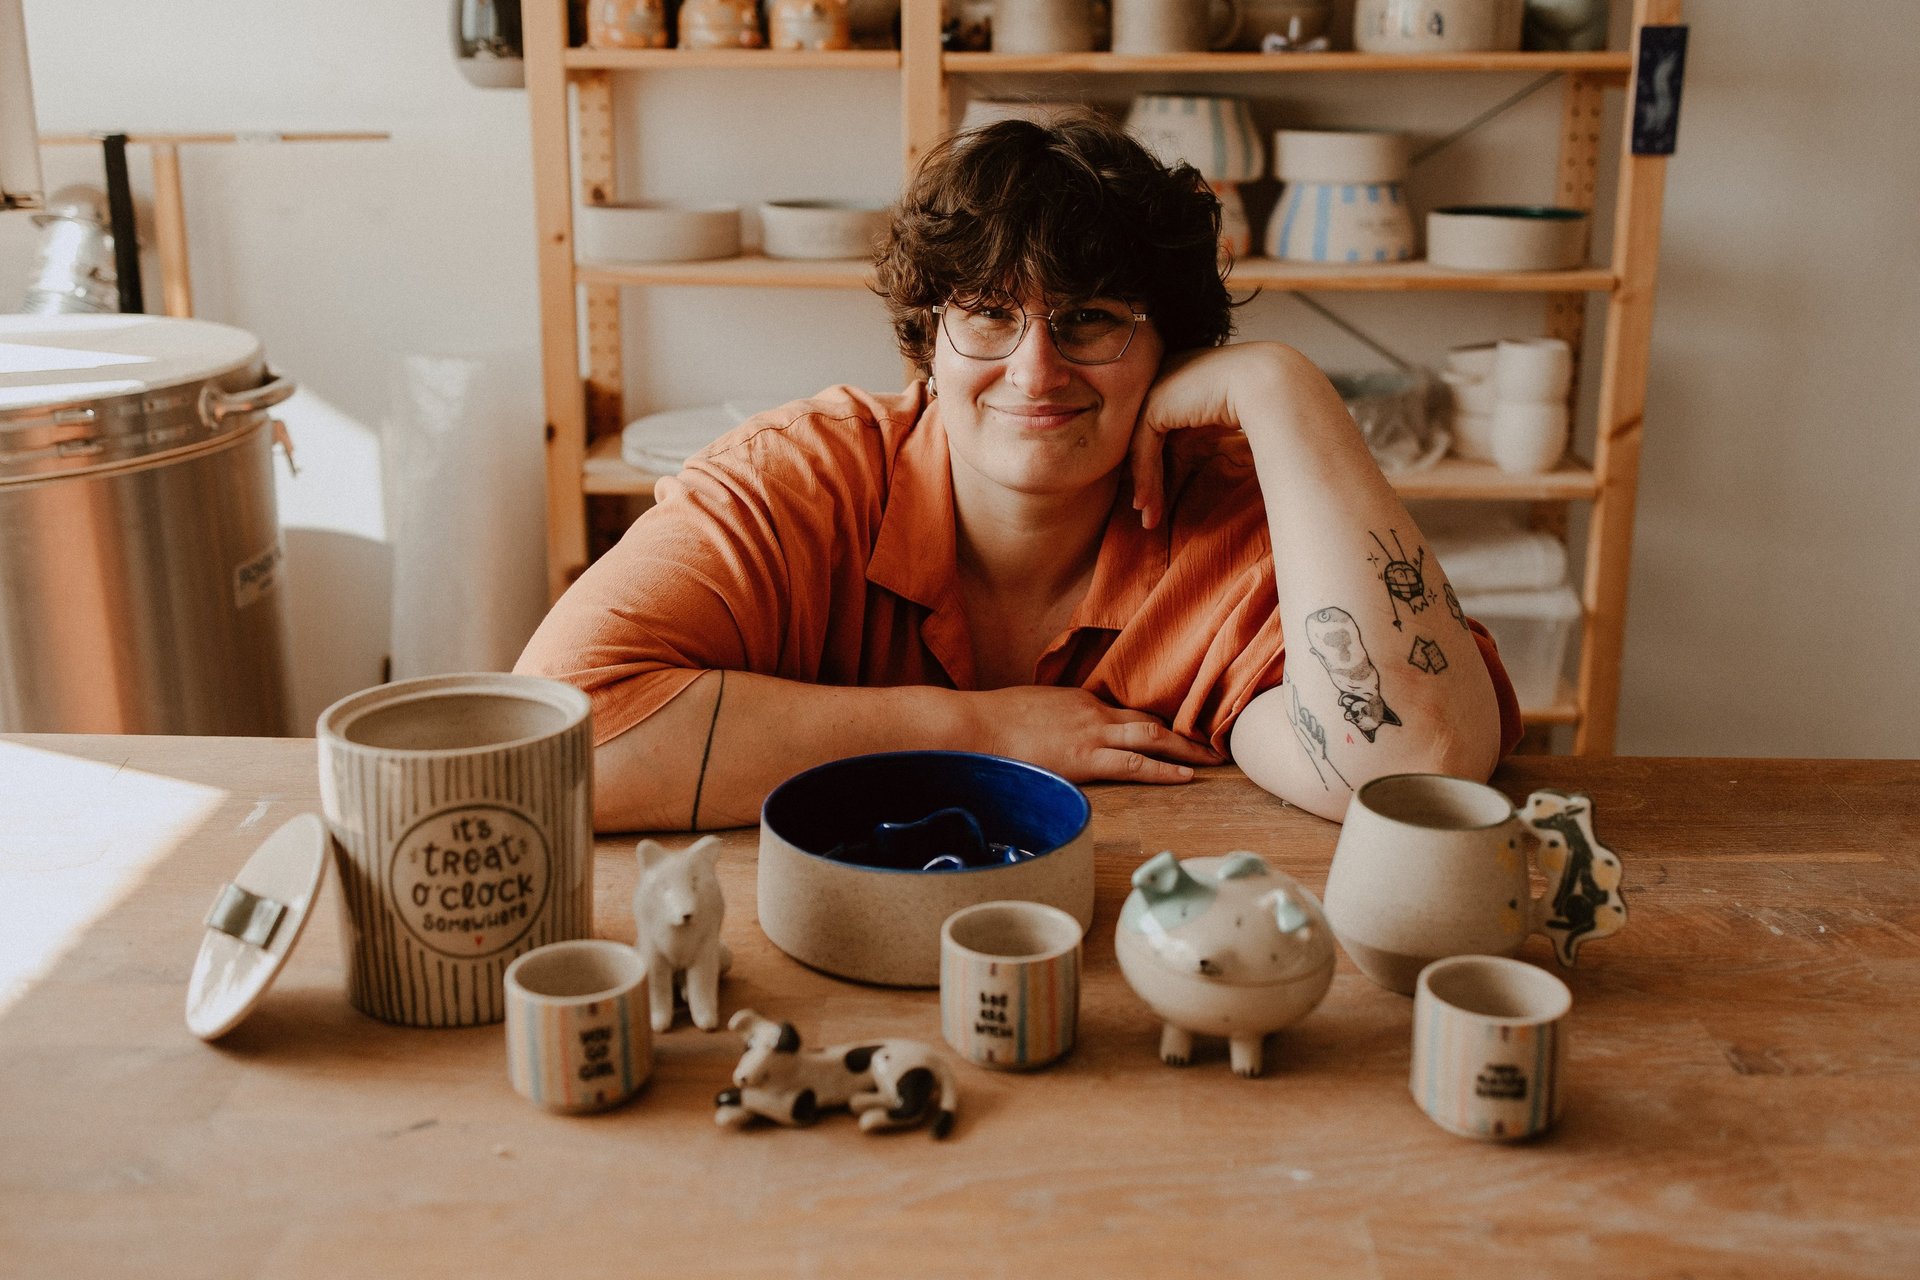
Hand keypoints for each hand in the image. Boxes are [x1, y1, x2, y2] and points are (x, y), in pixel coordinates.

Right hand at [966, 686, 1223, 783]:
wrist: (972, 725)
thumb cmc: (990, 721)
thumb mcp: (1029, 710)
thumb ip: (1053, 719)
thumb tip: (1055, 732)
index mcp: (1079, 700)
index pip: (1127, 710)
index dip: (1156, 722)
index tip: (1178, 731)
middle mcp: (1092, 712)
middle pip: (1150, 719)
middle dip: (1185, 732)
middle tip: (1214, 742)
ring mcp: (1090, 734)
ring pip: (1152, 736)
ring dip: (1186, 748)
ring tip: (1213, 759)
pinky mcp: (1084, 759)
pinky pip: (1133, 763)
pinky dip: (1163, 769)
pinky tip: (1185, 777)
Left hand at [1129, 345, 1249, 530]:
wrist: (1271, 384)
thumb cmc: (1264, 403)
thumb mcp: (1224, 421)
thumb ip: (1202, 434)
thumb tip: (1191, 464)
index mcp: (1184, 377)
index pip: (1162, 426)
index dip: (1159, 464)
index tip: (1160, 496)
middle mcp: (1167, 376)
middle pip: (1148, 437)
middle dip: (1147, 477)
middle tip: (1147, 512)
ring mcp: (1158, 386)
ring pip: (1142, 445)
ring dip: (1145, 484)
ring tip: (1148, 518)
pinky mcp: (1155, 402)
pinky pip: (1143, 447)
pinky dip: (1145, 477)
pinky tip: (1147, 503)